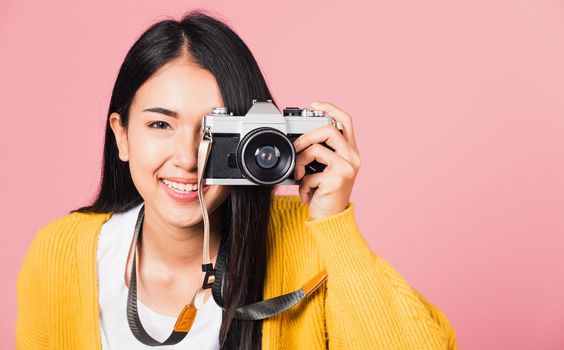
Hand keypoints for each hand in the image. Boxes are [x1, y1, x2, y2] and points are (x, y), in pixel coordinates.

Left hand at [293, 102, 360, 219]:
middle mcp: (352, 157)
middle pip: (329, 129)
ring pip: (315, 149)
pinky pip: (309, 174)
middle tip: (296, 148)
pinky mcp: (337, 181)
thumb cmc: (325, 192)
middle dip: (306, 136)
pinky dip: (302, 185)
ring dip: (299, 162)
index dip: (331, 108)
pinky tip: (306, 194)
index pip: (346, 120)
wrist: (331, 219)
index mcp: (350, 151)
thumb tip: (298, 138)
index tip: (314, 104)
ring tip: (298, 176)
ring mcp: (346, 169)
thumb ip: (320, 151)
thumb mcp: (325, 168)